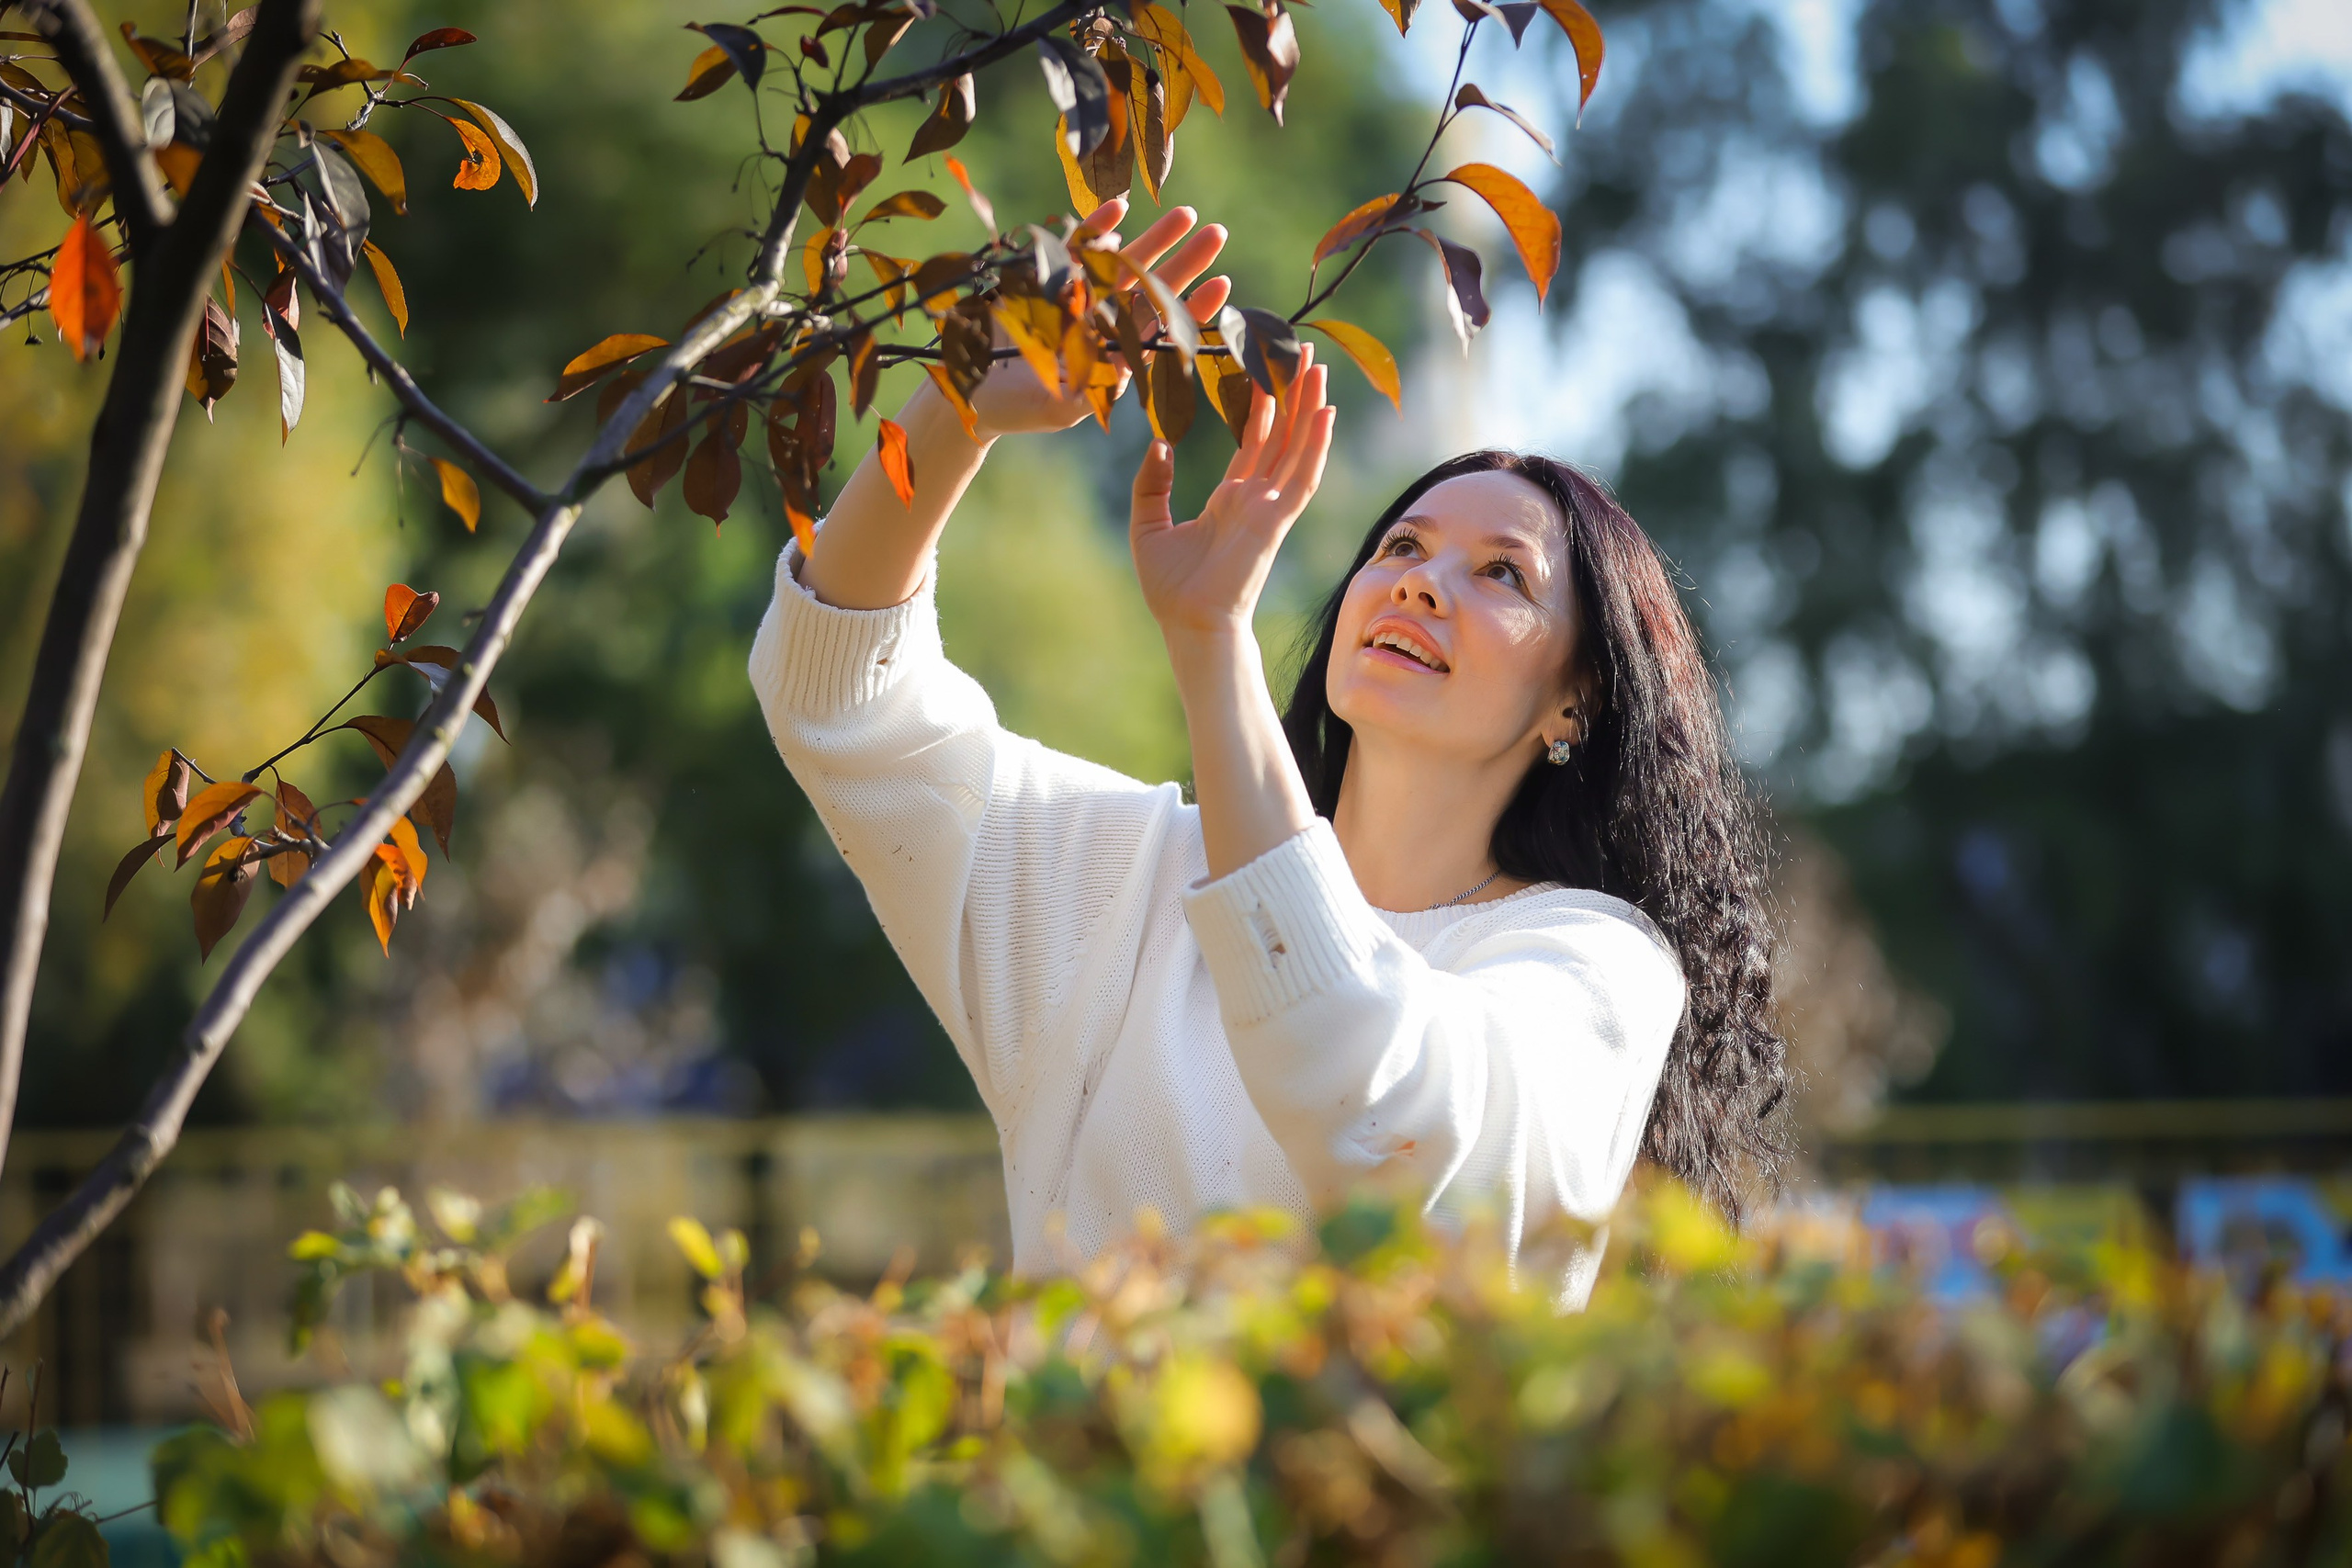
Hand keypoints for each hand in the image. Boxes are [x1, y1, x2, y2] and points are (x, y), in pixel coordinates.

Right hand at [968, 197, 1231, 440]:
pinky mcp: (1047, 276)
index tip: (1223, 284)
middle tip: (1218, 233)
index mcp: (1115, 354)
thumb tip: (1128, 371)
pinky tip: (1121, 207)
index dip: (1193, 308)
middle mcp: (1104, 321)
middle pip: (1153, 287)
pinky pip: (1078, 247)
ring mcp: (1079, 295)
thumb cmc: (1017, 408)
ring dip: (1155, 238)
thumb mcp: (1059, 407)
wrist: (966, 389)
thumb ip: (1093, 391)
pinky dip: (1098, 227)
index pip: (1163, 328)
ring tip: (1186, 212)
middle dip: (1186, 260)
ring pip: (1125, 262)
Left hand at [1130, 348, 1334, 637]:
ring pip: (1297, 447)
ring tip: (1317, 367)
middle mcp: (1256, 498)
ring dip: (1310, 407)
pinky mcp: (1276, 521)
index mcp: (1230, 498)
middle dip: (1293, 393)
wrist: (1187, 623)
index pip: (1254, 441)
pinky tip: (1325, 412)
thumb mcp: (1147, 525)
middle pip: (1282, 435)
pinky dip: (1316, 445)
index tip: (1266, 367)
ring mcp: (1270, 508)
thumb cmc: (1170, 588)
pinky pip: (1302, 477)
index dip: (1263, 404)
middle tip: (1303, 351)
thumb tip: (1158, 444)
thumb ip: (1151, 484)